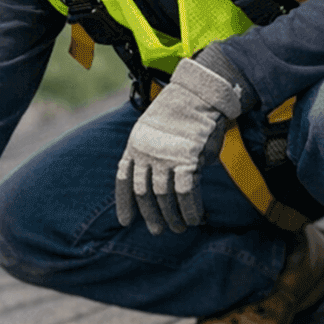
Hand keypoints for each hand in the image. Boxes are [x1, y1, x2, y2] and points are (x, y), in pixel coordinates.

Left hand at [117, 55, 245, 234]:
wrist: (200, 92)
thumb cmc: (183, 111)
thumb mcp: (157, 130)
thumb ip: (155, 155)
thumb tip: (164, 184)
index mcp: (134, 144)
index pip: (123, 178)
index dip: (123, 203)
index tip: (125, 222)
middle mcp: (145, 152)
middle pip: (143, 193)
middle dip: (150, 215)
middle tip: (158, 231)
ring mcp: (164, 157)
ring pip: (163, 197)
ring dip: (172, 217)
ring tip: (179, 228)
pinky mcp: (186, 159)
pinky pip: (185, 193)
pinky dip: (190, 210)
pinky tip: (195, 219)